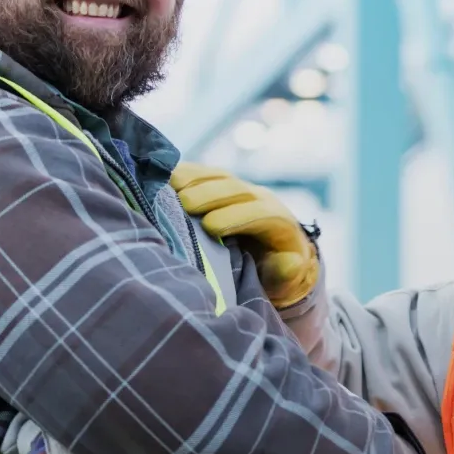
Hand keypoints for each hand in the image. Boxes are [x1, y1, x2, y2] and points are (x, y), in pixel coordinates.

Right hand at [171, 162, 319, 308]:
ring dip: (193, 179)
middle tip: (185, 203)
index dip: (238, 216)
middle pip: (237, 189)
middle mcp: (259, 199)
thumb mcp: (285, 280)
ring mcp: (238, 188)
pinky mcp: (219, 184)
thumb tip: (291, 262)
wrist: (269, 256)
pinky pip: (201, 173)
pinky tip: (162, 177)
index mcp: (278, 223)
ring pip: (218, 176)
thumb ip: (287, 272)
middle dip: (211, 194)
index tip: (211, 226)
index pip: (262, 213)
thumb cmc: (272, 273)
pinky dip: (182, 174)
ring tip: (170, 186)